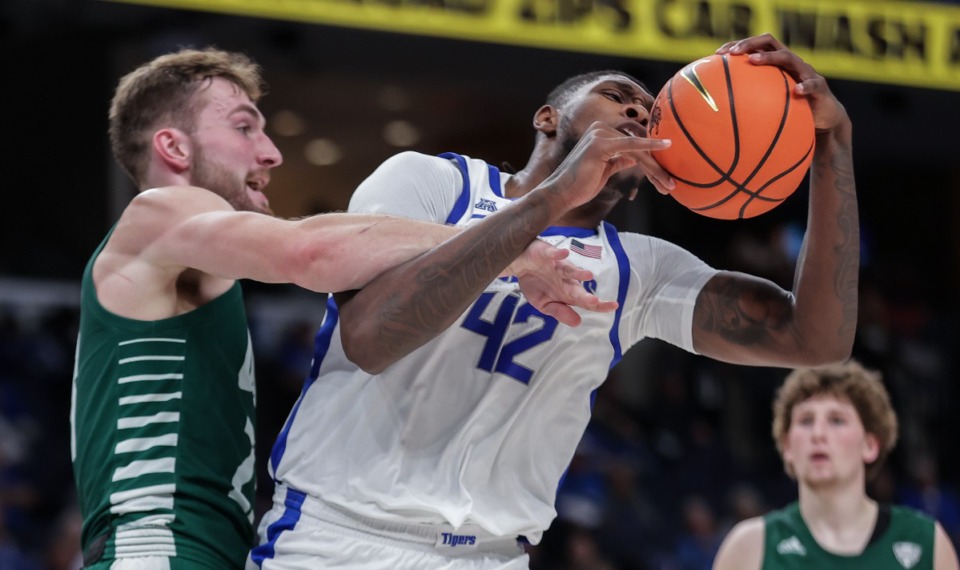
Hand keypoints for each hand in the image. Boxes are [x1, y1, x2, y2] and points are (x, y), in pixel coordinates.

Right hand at [507, 239, 617, 326]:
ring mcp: (558, 266)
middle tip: (595, 301)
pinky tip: (563, 253)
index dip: (599, 305)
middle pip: (578, 289)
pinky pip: (553, 254)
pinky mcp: (548, 254)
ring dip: (577, 272)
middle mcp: (566, 280)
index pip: (585, 301)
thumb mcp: (543, 304)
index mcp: (567, 293)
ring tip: (587, 276)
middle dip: (585, 296)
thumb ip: (560, 312)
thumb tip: (578, 323)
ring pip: (569, 269)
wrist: (520, 265)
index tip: (613, 307)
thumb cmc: (535, 284)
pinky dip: (558, 254)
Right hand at [538, 122, 671, 210]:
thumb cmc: (580, 185)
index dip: (651, 162)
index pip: (633, 145)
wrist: (561, 193)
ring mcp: (600, 135)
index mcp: (601, 134)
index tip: (665, 178)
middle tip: (670, 184)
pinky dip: (649, 148)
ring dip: (655, 169)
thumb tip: (635, 157)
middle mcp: (601, 129)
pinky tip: (665, 146)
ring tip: (668, 184)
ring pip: (637, 150)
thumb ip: (620, 159)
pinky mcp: (601, 143)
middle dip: (656, 167)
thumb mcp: (605, 169)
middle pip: (638, 147)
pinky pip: (631, 145)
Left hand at [716, 34, 848, 132]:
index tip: (718, 53)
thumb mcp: (770, 105)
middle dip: (749, 44)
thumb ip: (751, 103)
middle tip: (732, 53)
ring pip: (788, 58)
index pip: (756, 46)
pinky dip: (805, 86)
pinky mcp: (820, 86)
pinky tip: (797, 91)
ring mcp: (806, 72)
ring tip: (752, 61)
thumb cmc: (792, 111)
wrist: (824, 120)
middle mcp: (791, 63)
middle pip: (770, 43)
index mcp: (777, 64)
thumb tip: (719, 115)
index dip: (738, 45)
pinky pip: (813, 84)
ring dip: (769, 58)